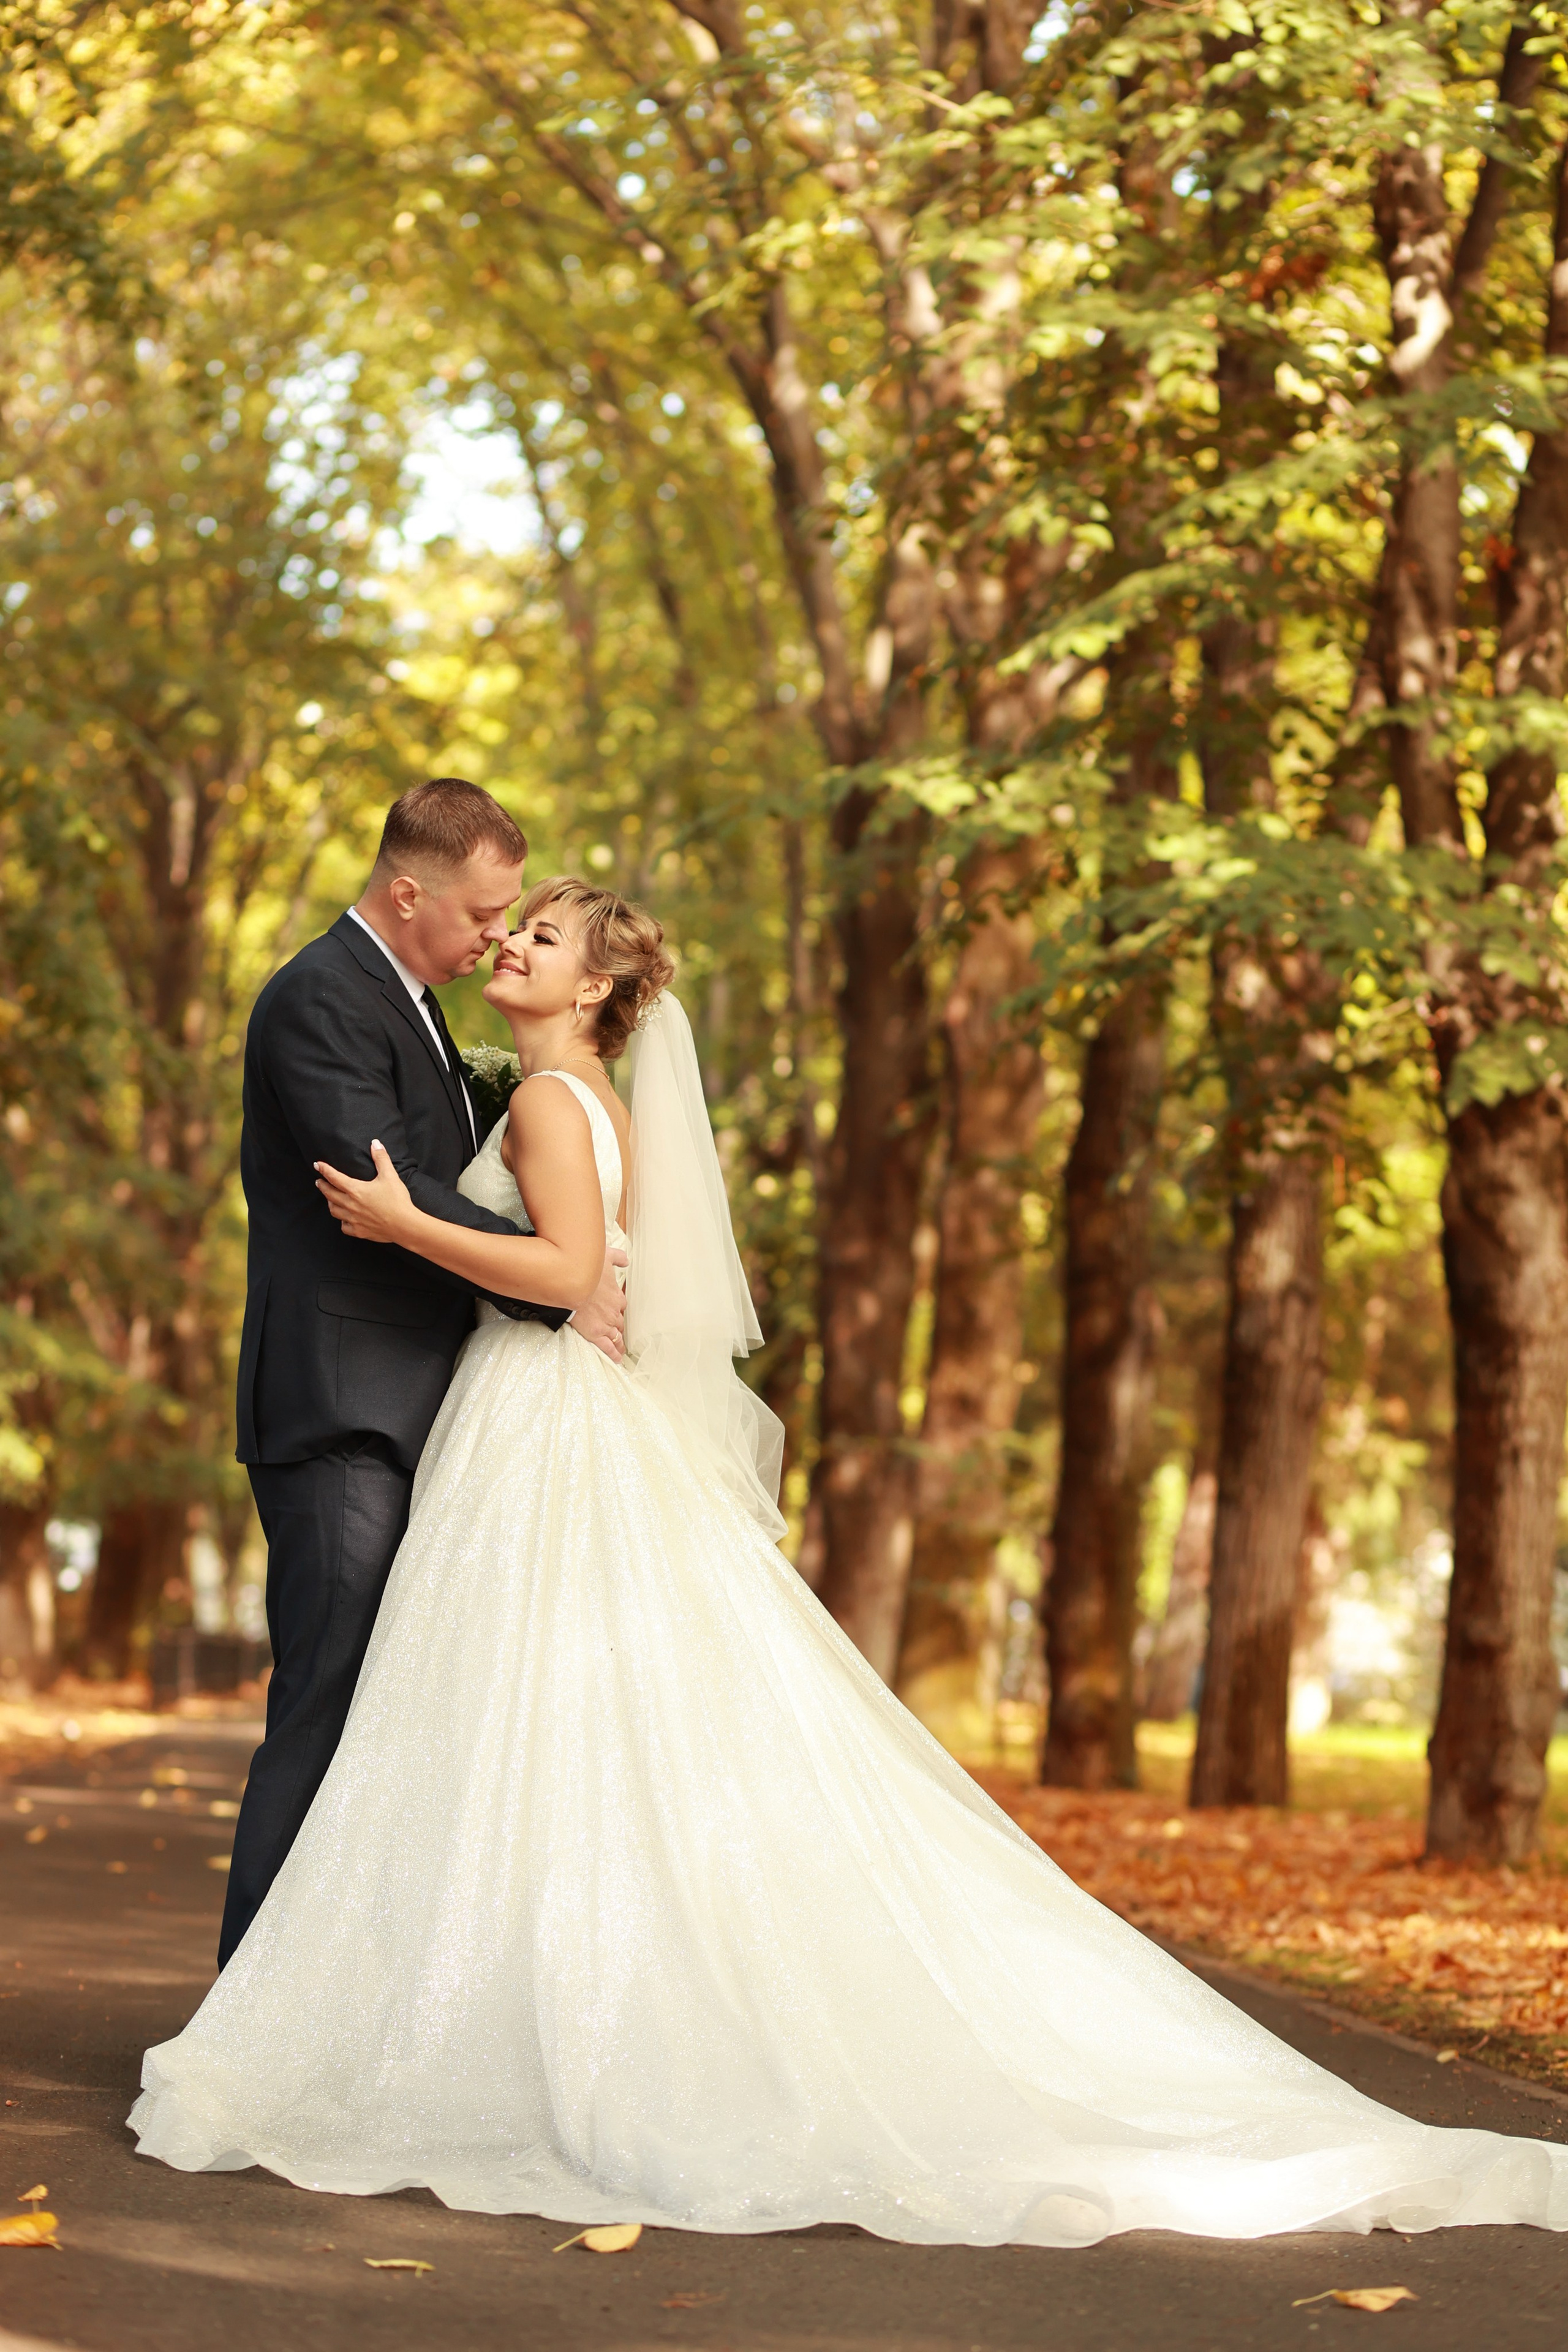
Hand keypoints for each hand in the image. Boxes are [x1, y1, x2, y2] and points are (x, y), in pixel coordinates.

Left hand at [315, 1139, 416, 1244]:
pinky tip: (344, 1218)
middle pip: (329, 1194)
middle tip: (319, 1181)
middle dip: (323, 1186)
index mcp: (356, 1190)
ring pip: (334, 1211)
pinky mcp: (359, 1231)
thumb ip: (381, 1158)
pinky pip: (344, 1226)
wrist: (404, 1225)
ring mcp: (353, 1219)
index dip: (324, 1170)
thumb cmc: (397, 1200)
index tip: (317, 1165)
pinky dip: (342, 1221)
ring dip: (330, 1202)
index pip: (334, 1177)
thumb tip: (375, 1143)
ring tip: (329, 1198)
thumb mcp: (390, 1176)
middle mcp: (350, 1205)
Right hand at [571, 1244, 627, 1363]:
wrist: (573, 1281)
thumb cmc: (587, 1268)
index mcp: (617, 1295)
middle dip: (618, 1326)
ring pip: (616, 1336)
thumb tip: (626, 1261)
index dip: (617, 1309)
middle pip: (619, 1322)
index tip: (615, 1311)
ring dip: (619, 1342)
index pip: (621, 1305)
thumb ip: (617, 1257)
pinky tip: (616, 1359)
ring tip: (620, 1349)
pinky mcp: (596, 1333)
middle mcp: (614, 1311)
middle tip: (616, 1332)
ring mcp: (606, 1323)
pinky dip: (614, 1354)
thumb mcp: (606, 1256)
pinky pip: (608, 1347)